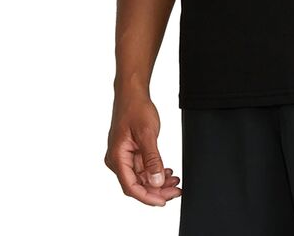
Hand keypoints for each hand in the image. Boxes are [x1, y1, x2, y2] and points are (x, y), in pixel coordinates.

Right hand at [105, 91, 182, 205]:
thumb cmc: (135, 108)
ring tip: (175, 181)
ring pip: (141, 178)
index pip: (131, 186)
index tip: (163, 201)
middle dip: (157, 190)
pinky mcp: (131, 152)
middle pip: (137, 184)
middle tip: (176, 191)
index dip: (147, 197)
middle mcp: (118, 160)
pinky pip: (143, 168)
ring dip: (158, 181)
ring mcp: (124, 157)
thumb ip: (152, 158)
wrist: (132, 93)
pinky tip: (168, 172)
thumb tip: (156, 181)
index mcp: (117, 157)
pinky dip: (156, 171)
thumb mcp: (147, 133)